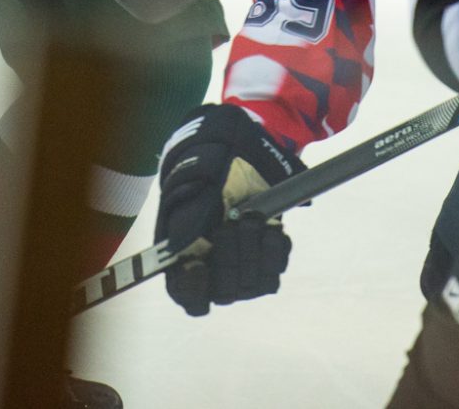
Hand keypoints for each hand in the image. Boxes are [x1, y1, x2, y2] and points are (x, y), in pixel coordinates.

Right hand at [154, 104, 304, 315]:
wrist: (238, 162)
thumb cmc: (207, 175)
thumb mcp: (193, 190)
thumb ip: (188, 219)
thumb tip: (184, 246)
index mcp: (185, 259)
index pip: (187, 296)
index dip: (193, 289)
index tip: (198, 267)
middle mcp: (214, 272)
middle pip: (225, 292)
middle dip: (231, 257)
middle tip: (232, 223)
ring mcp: (241, 270)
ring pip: (252, 285)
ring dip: (254, 252)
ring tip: (253, 217)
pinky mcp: (266, 264)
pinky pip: (274, 272)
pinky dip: (275, 250)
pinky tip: (271, 228)